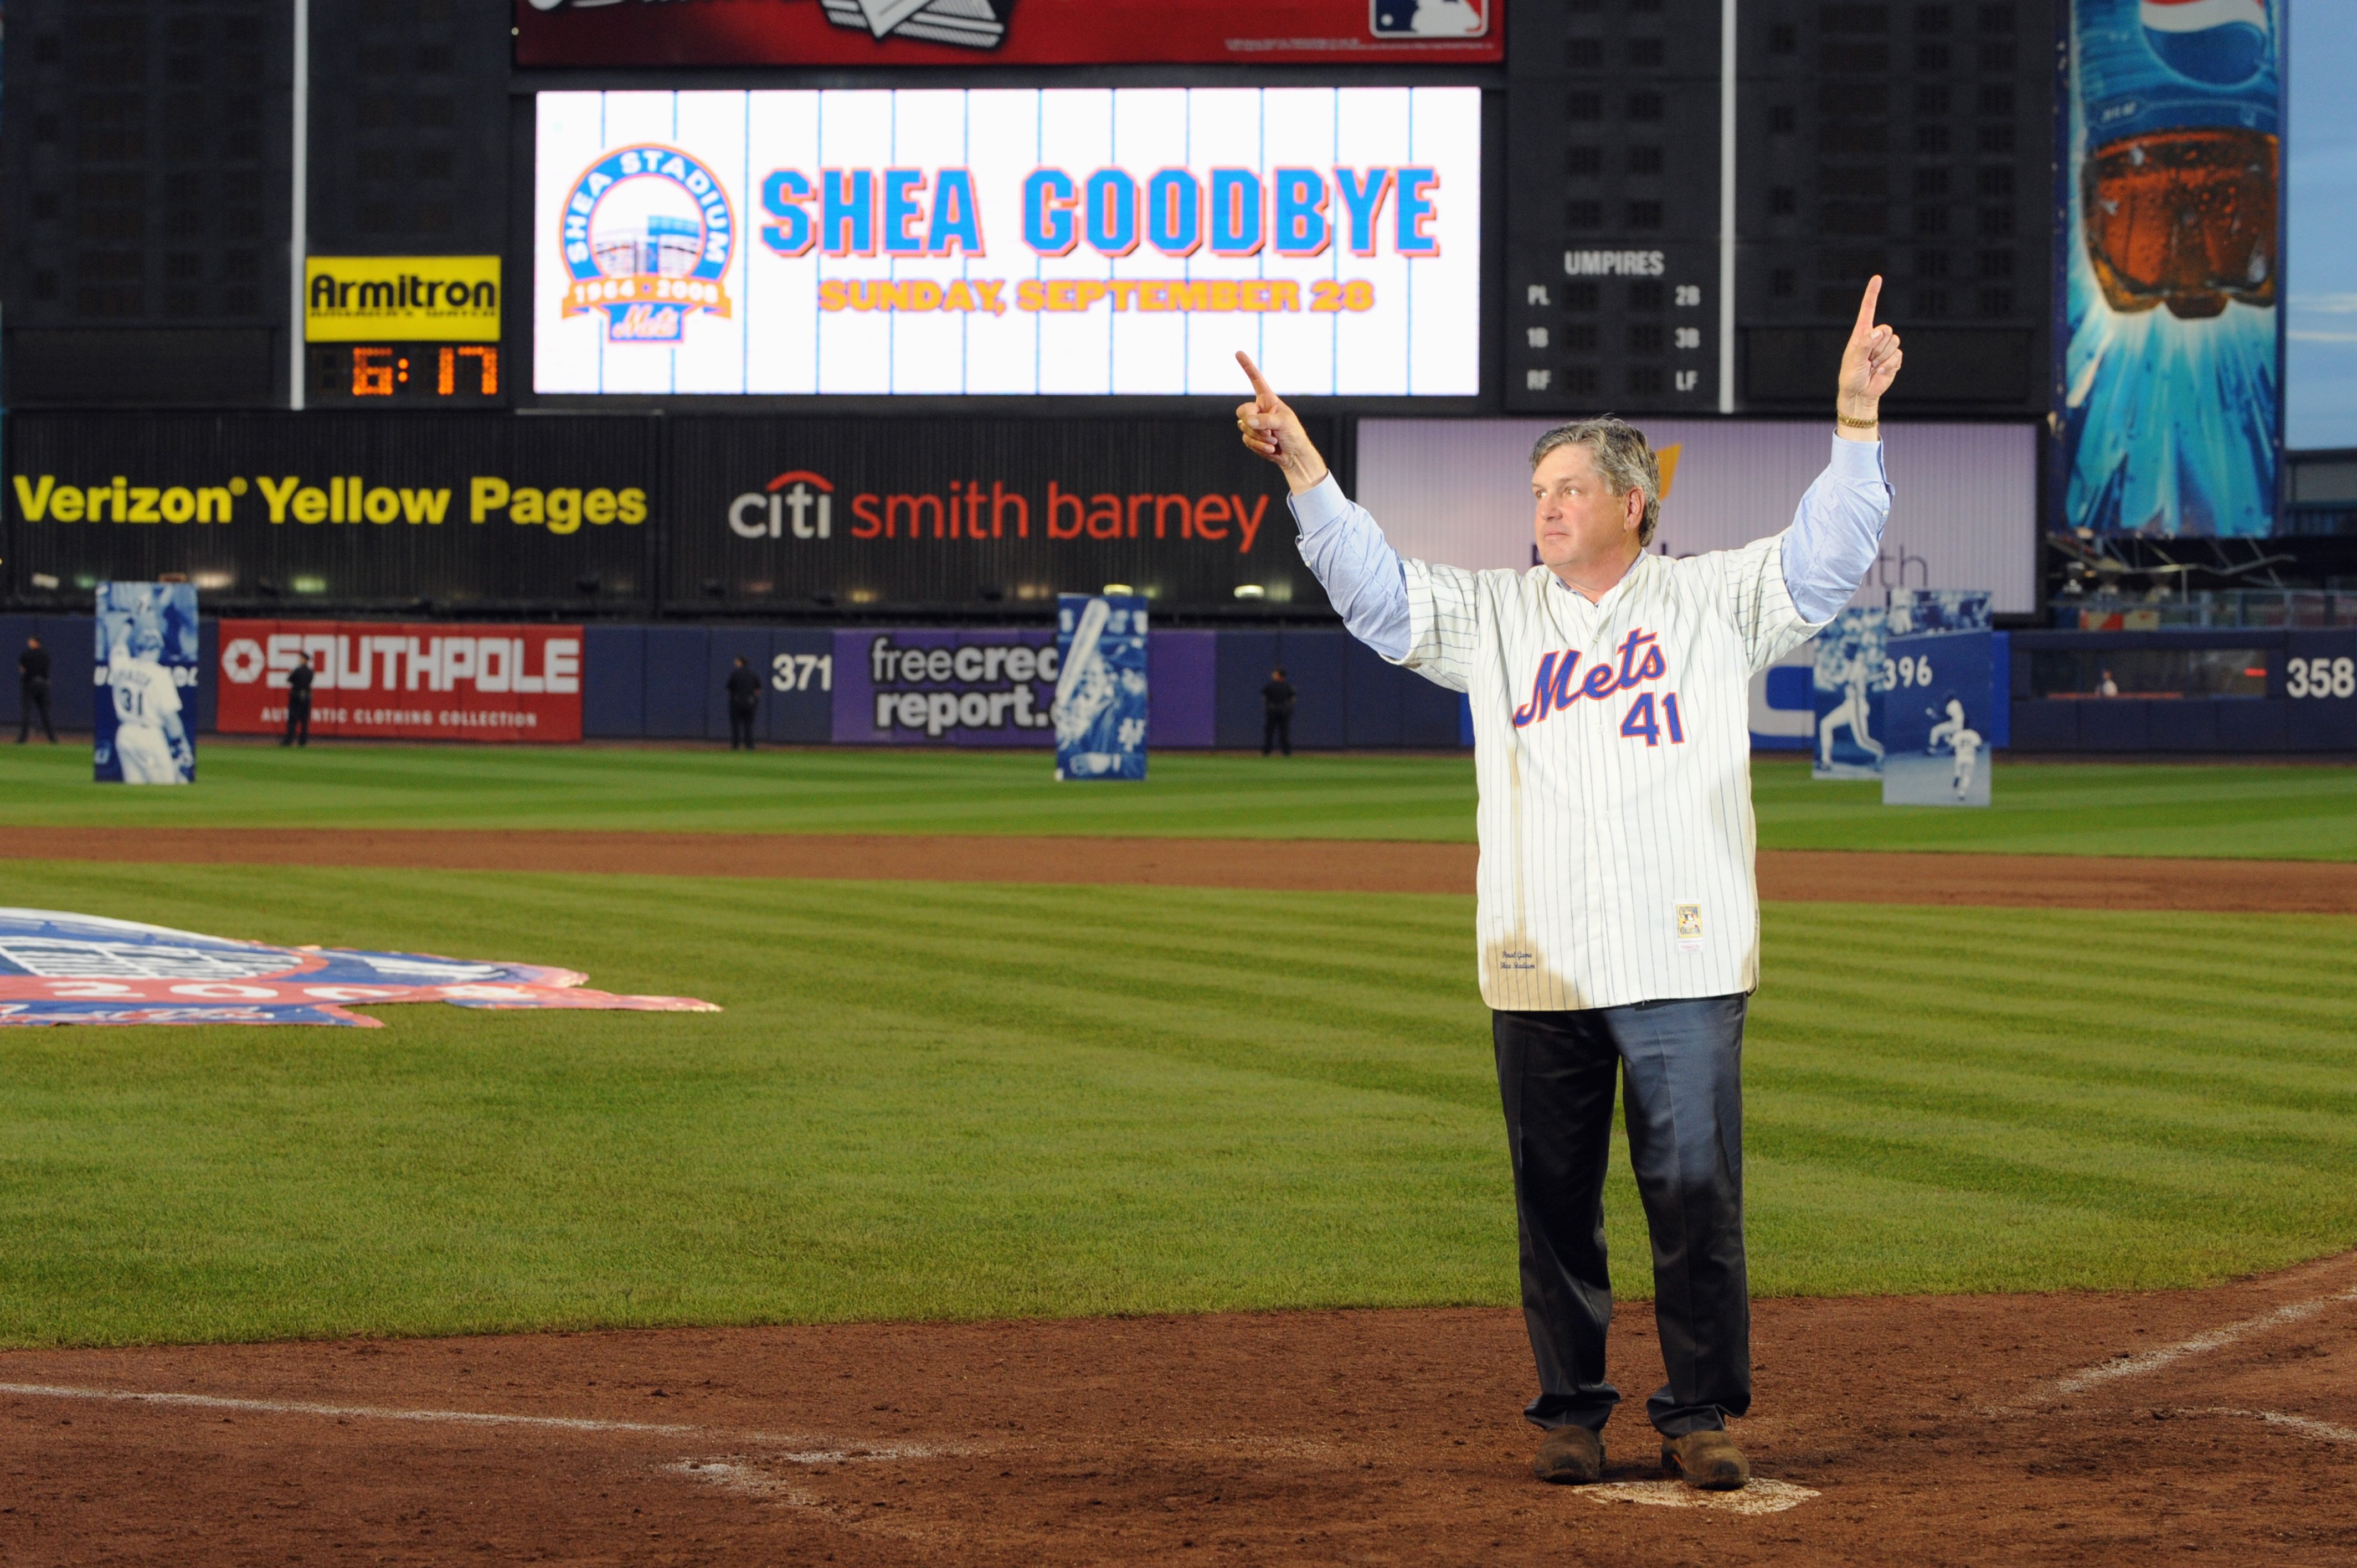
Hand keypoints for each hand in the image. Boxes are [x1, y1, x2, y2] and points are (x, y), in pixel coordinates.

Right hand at [1234, 352, 1329, 493]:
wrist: (1294, 455)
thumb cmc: (1293, 434)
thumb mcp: (1283, 423)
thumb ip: (1265, 420)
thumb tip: (1247, 421)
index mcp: (1268, 400)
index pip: (1256, 380)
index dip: (1247, 367)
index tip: (1238, 353)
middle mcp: (1259, 410)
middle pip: (1242, 411)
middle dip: (1253, 422)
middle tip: (1269, 430)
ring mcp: (1253, 425)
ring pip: (1244, 428)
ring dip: (1260, 438)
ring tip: (1274, 440)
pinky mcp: (1251, 438)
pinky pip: (1246, 440)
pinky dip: (1259, 446)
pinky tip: (1271, 448)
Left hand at [1837, 276, 1902, 438]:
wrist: (1860, 395)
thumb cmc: (1851, 377)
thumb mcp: (1854, 360)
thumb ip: (1865, 344)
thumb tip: (1878, 331)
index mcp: (1861, 334)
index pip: (1868, 309)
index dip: (1873, 293)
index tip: (1877, 278)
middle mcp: (1874, 338)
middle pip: (1887, 329)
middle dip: (1879, 346)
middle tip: (1868, 359)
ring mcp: (1885, 348)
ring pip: (1895, 343)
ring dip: (1884, 357)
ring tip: (1873, 366)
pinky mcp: (1894, 359)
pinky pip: (1898, 356)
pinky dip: (1889, 366)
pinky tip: (1879, 372)